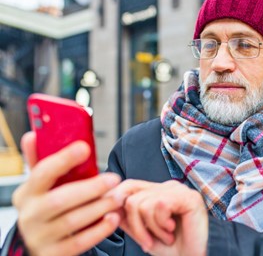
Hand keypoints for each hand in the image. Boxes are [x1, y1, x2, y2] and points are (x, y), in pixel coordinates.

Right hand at [12, 132, 124, 255]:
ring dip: (100, 207)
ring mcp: (41, 237)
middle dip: (90, 188)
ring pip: (73, 221)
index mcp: (26, 194)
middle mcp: (30, 216)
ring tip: (118, 197)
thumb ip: (40, 162)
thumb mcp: (38, 187)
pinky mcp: (54, 253)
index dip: (63, 159)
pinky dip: (99, 230)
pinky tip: (113, 218)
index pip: (42, 173)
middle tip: (114, 178)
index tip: (84, 147)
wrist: (36, 246)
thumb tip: (33, 135)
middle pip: (60, 200)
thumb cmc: (44, 209)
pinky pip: (80, 242)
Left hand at [112, 179, 207, 255]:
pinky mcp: (188, 197)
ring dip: (151, 229)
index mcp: (156, 192)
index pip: (128, 186)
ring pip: (142, 204)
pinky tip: (172, 231)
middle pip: (131, 196)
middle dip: (134, 224)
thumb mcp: (143, 233)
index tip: (111, 219)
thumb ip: (127, 219)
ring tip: (166, 236)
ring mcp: (178, 190)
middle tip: (146, 241)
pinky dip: (161, 225)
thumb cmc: (173, 249)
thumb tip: (109, 209)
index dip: (115, 201)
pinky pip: (159, 206)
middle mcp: (167, 187)